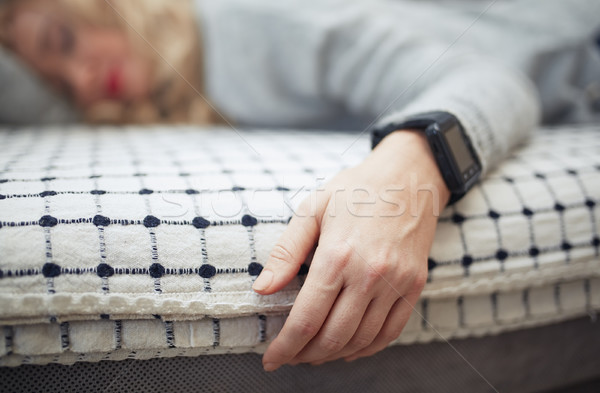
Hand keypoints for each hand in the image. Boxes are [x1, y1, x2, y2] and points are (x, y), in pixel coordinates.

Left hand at [252, 130, 449, 370]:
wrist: (410, 177)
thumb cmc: (355, 191)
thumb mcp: (312, 209)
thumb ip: (286, 252)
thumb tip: (262, 290)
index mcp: (338, 255)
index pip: (306, 319)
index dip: (285, 346)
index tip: (270, 359)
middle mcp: (370, 274)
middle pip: (333, 337)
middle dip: (305, 355)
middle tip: (289, 357)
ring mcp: (397, 282)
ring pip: (362, 340)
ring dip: (333, 356)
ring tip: (313, 354)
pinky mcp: (415, 285)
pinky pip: (391, 332)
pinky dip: (367, 349)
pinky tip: (348, 350)